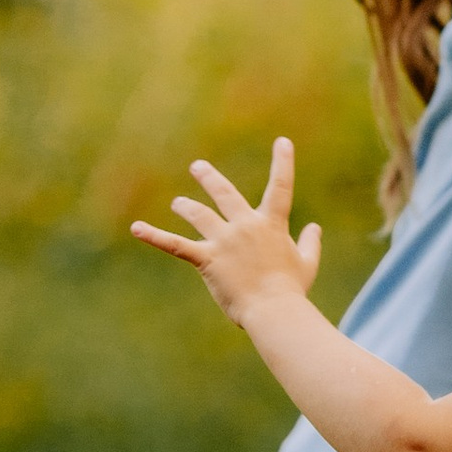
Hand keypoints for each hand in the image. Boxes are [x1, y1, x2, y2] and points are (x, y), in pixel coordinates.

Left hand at [130, 137, 322, 326]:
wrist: (275, 310)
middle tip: (197, 167)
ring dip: (186, 206)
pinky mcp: (207, 258)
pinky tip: (136, 227)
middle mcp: (246, 226)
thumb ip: (310, 243)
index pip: (281, 187)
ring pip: (199, 214)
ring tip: (179, 203)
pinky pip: (175, 244)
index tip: (282, 141)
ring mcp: (224, 241)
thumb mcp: (307, 263)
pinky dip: (154, 235)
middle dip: (209, 178)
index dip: (283, 162)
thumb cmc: (293, 290)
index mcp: (271, 224)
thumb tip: (314, 228)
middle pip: (224, 193)